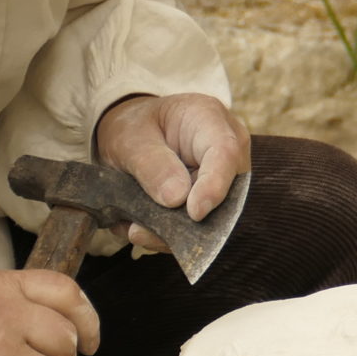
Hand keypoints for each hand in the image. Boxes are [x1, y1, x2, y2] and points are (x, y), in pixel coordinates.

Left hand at [95, 93, 250, 252]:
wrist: (133, 134)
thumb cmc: (134, 126)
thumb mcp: (129, 138)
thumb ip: (151, 164)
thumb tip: (177, 199)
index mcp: (209, 119)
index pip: (225, 153)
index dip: (213, 186)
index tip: (194, 213)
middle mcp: (227, 151)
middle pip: (226, 193)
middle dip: (188, 220)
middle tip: (142, 231)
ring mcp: (223, 180)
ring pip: (213, 217)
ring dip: (174, 233)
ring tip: (135, 231)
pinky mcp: (211, 204)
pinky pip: (199, 228)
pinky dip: (169, 235)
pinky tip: (140, 230)